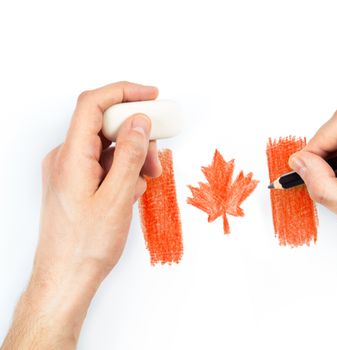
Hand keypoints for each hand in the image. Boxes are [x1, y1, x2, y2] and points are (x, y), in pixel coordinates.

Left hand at [2, 81, 161, 348]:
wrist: (66, 278)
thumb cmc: (86, 246)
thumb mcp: (117, 198)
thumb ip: (130, 155)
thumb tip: (140, 122)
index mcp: (70, 156)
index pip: (93, 104)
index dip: (123, 92)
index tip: (151, 96)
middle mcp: (67, 157)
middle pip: (105, 125)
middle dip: (137, 135)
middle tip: (157, 157)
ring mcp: (71, 170)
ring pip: (108, 146)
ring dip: (134, 156)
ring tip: (147, 180)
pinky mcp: (78, 182)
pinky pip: (105, 163)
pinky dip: (123, 170)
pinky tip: (132, 191)